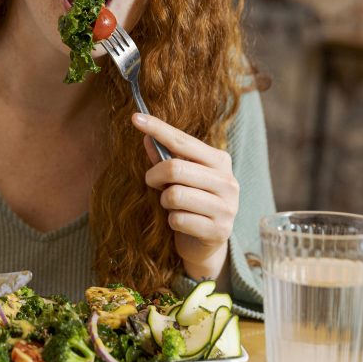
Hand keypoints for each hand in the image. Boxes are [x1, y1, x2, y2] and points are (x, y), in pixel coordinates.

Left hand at [131, 113, 238, 280]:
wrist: (206, 244)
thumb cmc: (190, 203)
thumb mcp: (178, 178)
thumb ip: (164, 158)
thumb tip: (145, 138)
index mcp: (220, 160)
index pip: (182, 140)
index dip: (157, 128)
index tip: (135, 117)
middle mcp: (228, 181)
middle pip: (175, 168)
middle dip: (154, 176)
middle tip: (152, 183)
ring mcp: (227, 207)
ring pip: (174, 195)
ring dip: (164, 201)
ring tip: (170, 205)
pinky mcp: (219, 230)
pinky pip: (178, 219)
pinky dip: (171, 221)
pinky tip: (180, 223)